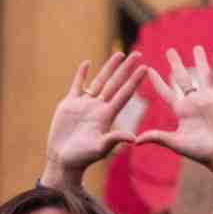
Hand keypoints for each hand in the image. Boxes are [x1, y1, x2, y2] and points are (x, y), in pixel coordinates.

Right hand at [42, 52, 145, 188]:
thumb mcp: (101, 148)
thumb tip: (134, 138)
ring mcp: (85, 104)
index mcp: (108, 115)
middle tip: (139, 53)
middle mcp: (99, 107)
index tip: (145, 68)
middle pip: (116, 83)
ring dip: (109, 67)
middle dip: (126, 68)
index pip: (125, 94)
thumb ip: (115, 139)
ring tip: (120, 54)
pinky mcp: (70, 104)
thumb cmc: (83, 157)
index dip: (134, 81)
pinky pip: (77, 85)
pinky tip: (88, 63)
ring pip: (100, 81)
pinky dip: (82, 74)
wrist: (64, 159)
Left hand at [138, 47, 212, 190]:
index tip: (148, 69)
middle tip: (170, 51)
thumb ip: (157, 137)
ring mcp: (208, 98)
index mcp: (181, 110)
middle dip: (176, 64)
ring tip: (196, 47)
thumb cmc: (199, 151)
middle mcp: (193, 102)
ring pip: (202, 74)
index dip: (157, 81)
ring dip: (200, 61)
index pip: (166, 92)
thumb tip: (134, 141)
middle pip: (183, 78)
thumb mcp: (175, 142)